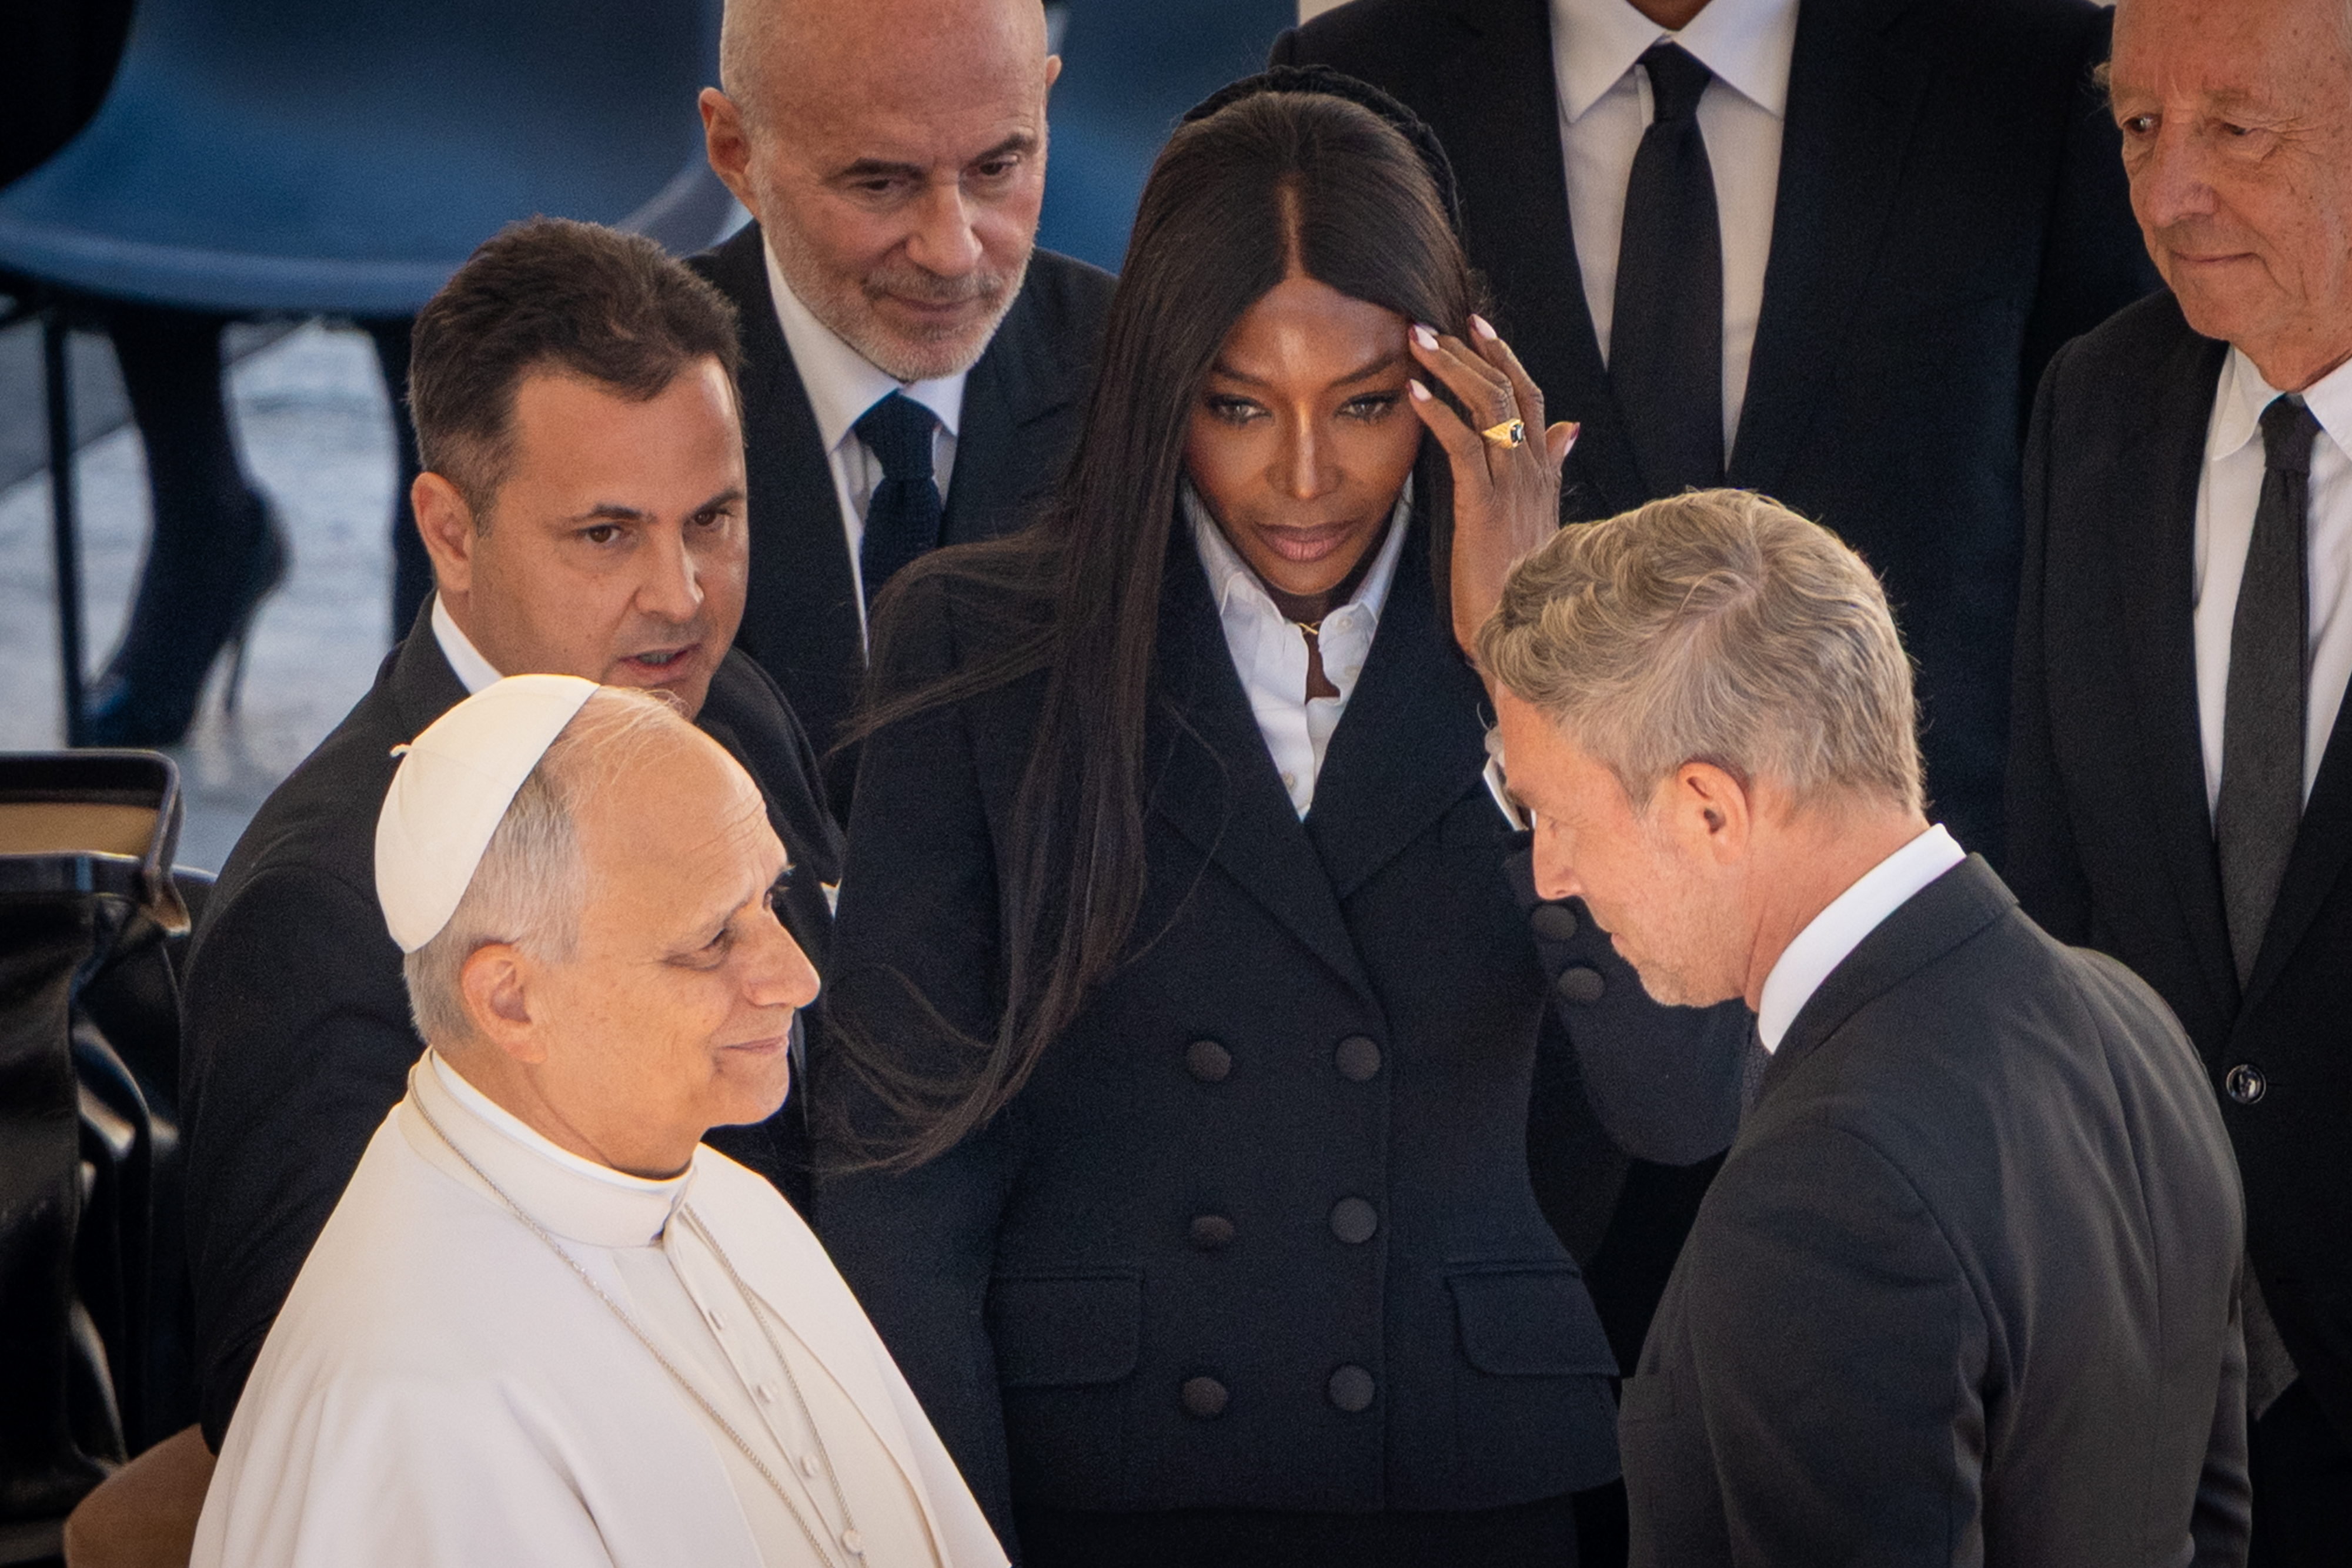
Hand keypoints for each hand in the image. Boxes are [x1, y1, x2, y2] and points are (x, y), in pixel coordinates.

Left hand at [1407, 314, 1577, 663]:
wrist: (1524, 639)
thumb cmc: (1521, 586)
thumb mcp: (1540, 518)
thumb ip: (1552, 468)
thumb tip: (1571, 430)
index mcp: (1544, 473)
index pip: (1531, 398)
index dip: (1505, 357)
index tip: (1477, 328)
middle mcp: (1534, 471)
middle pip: (1512, 389)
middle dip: (1473, 350)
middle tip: (1435, 323)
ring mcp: (1513, 487)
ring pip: (1490, 405)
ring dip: (1451, 368)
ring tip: (1416, 342)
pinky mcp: (1486, 505)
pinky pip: (1463, 444)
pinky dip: (1436, 413)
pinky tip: (1412, 393)